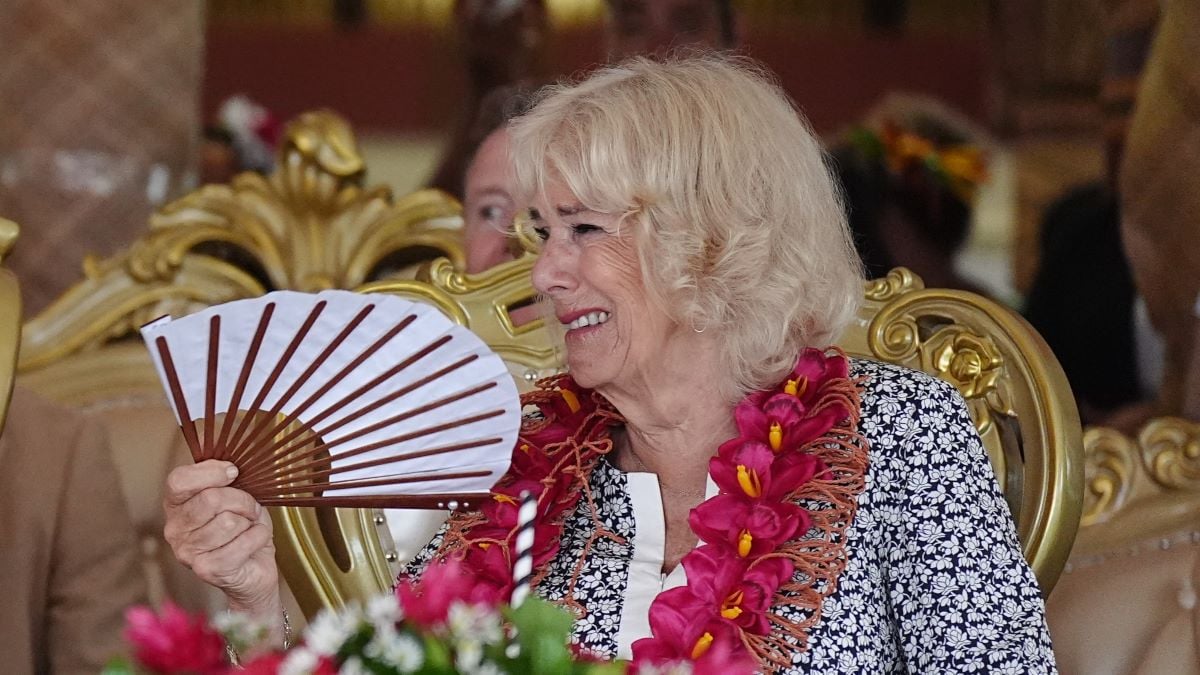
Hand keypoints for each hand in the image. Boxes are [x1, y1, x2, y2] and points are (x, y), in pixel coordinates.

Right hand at [163, 460, 279, 616]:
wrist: (254, 569)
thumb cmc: (243, 529)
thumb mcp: (235, 497)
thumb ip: (226, 481)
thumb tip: (230, 467)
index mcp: (176, 506)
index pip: (179, 480)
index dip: (210, 472)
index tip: (233, 472)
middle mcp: (175, 530)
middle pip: (211, 498)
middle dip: (242, 500)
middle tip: (250, 509)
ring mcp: (188, 552)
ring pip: (229, 521)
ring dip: (250, 522)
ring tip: (248, 528)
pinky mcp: (207, 570)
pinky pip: (243, 542)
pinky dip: (259, 537)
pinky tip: (254, 541)